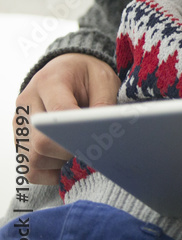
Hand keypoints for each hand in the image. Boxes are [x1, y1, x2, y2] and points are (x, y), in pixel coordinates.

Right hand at [15, 53, 119, 183]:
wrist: (67, 68)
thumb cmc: (88, 74)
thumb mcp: (105, 80)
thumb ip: (104, 105)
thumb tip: (103, 133)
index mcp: (50, 82)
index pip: (56, 116)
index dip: (76, 136)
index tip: (94, 142)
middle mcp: (27, 102)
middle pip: (40, 144)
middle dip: (68, 154)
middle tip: (90, 150)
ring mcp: (19, 121)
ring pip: (31, 160)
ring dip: (57, 165)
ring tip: (78, 153)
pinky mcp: (19, 136)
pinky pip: (28, 166)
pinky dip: (47, 171)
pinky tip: (66, 163)